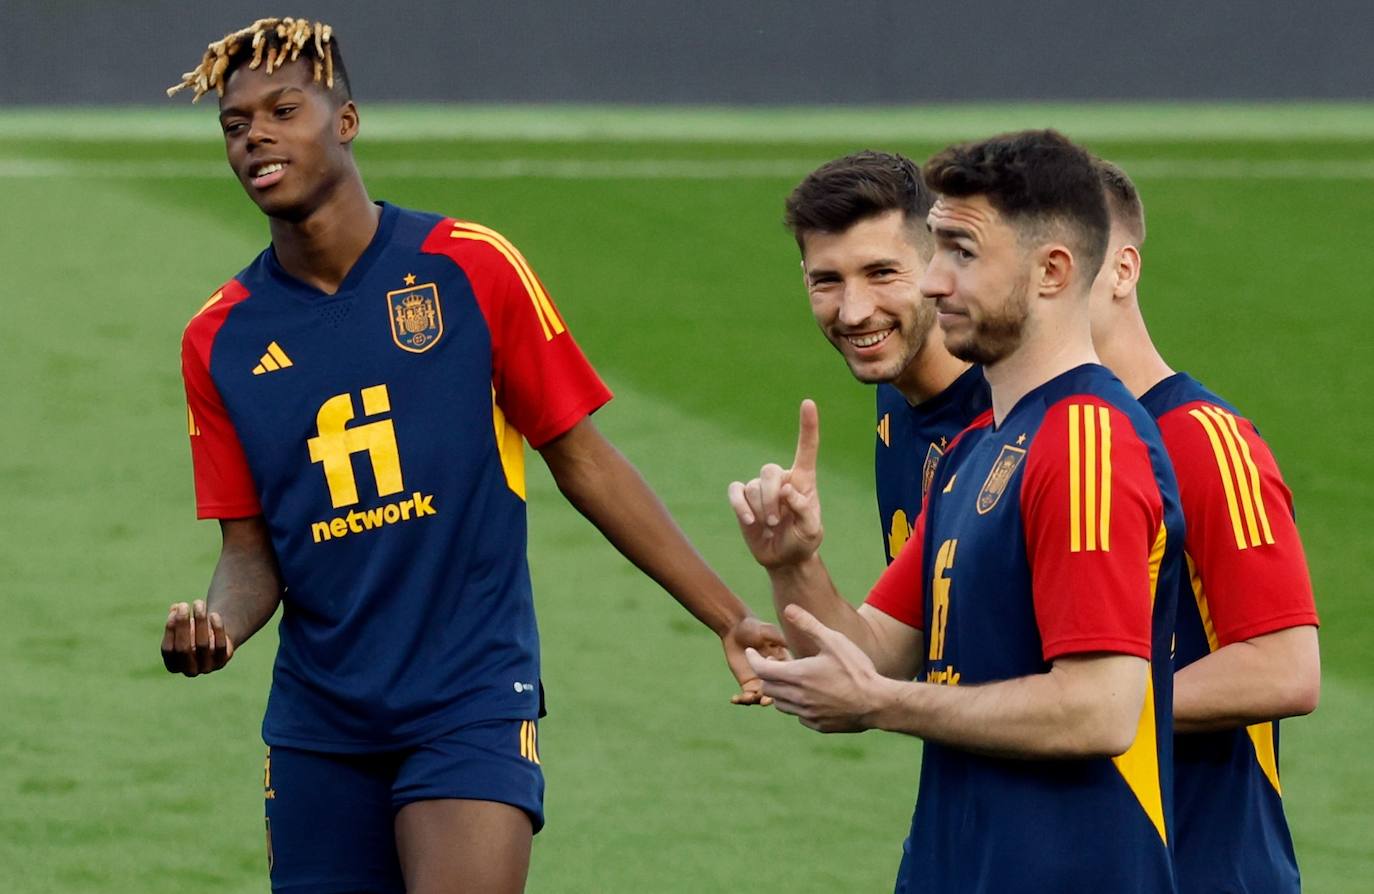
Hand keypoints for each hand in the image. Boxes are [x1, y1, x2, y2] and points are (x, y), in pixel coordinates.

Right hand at [161, 600, 234, 676]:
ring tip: (198, 603)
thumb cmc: (191, 632)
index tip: (173, 611)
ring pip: (202, 645)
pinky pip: (220, 645)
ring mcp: (207, 668)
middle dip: (183, 625)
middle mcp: (189, 671)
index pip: (168, 650)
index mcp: (173, 666)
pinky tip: (214, 614)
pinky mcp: (222, 661)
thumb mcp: (181, 626)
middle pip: (184, 648)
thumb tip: (175, 608)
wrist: (214, 640)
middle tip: (184, 605)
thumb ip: (176, 617)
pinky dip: (217, 629)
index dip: (170, 630)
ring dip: (200, 622)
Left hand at [722, 615, 789, 704]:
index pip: (787, 675)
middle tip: (764, 701)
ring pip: (763, 697)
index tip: (774, 682)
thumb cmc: (753, 627)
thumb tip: (787, 644)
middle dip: (770, 696)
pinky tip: (734, 698)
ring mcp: (762, 681)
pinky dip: (743, 700)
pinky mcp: (749, 685)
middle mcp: (775, 675)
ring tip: (747, 699)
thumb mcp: (766, 630)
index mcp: (783, 662)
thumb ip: (776, 637)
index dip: (783, 681)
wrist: (735, 630)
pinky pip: (749, 697)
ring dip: (756, 700)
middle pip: (776, 690)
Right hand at [728, 399, 823, 568]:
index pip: (806, 448)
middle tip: (774, 522)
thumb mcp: (812, 531)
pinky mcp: (743, 498)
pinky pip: (735, 491)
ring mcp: (760, 487)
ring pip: (753, 486)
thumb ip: (805, 510)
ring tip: (768, 527)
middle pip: (770, 471)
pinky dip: (739, 506)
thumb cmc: (802, 541)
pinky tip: (748, 521)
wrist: (783, 558)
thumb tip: (787, 491)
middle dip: (770, 498)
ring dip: (760, 509)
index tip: (808, 402)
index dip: (808, 426)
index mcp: (804, 480)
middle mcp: (782, 478)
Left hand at [745, 604, 890, 731]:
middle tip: (776, 662)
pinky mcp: (817, 725)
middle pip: (767, 687)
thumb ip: (809, 624)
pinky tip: (810, 695)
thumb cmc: (856, 669)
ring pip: (780, 703)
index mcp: (798, 676)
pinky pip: (798, 715)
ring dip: (780, 690)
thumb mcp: (833, 641)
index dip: (753, 659)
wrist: (877, 703)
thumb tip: (789, 608)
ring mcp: (807, 714)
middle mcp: (797, 697)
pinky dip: (796, 704)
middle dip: (767, 673)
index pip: (761, 669)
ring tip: (792, 678)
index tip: (751, 652)